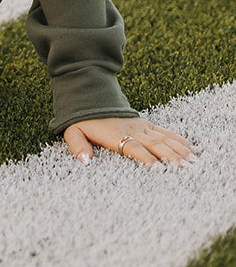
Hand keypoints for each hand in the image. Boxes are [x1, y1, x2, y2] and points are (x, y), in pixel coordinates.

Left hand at [64, 116, 196, 167]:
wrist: (90, 96)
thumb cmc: (82, 120)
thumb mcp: (73, 132)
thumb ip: (77, 146)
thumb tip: (85, 161)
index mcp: (115, 135)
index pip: (134, 149)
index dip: (146, 159)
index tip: (159, 170)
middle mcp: (132, 130)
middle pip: (155, 145)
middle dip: (171, 158)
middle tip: (185, 170)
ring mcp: (141, 126)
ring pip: (164, 139)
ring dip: (179, 151)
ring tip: (194, 163)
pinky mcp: (146, 124)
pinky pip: (165, 132)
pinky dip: (178, 140)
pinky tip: (190, 149)